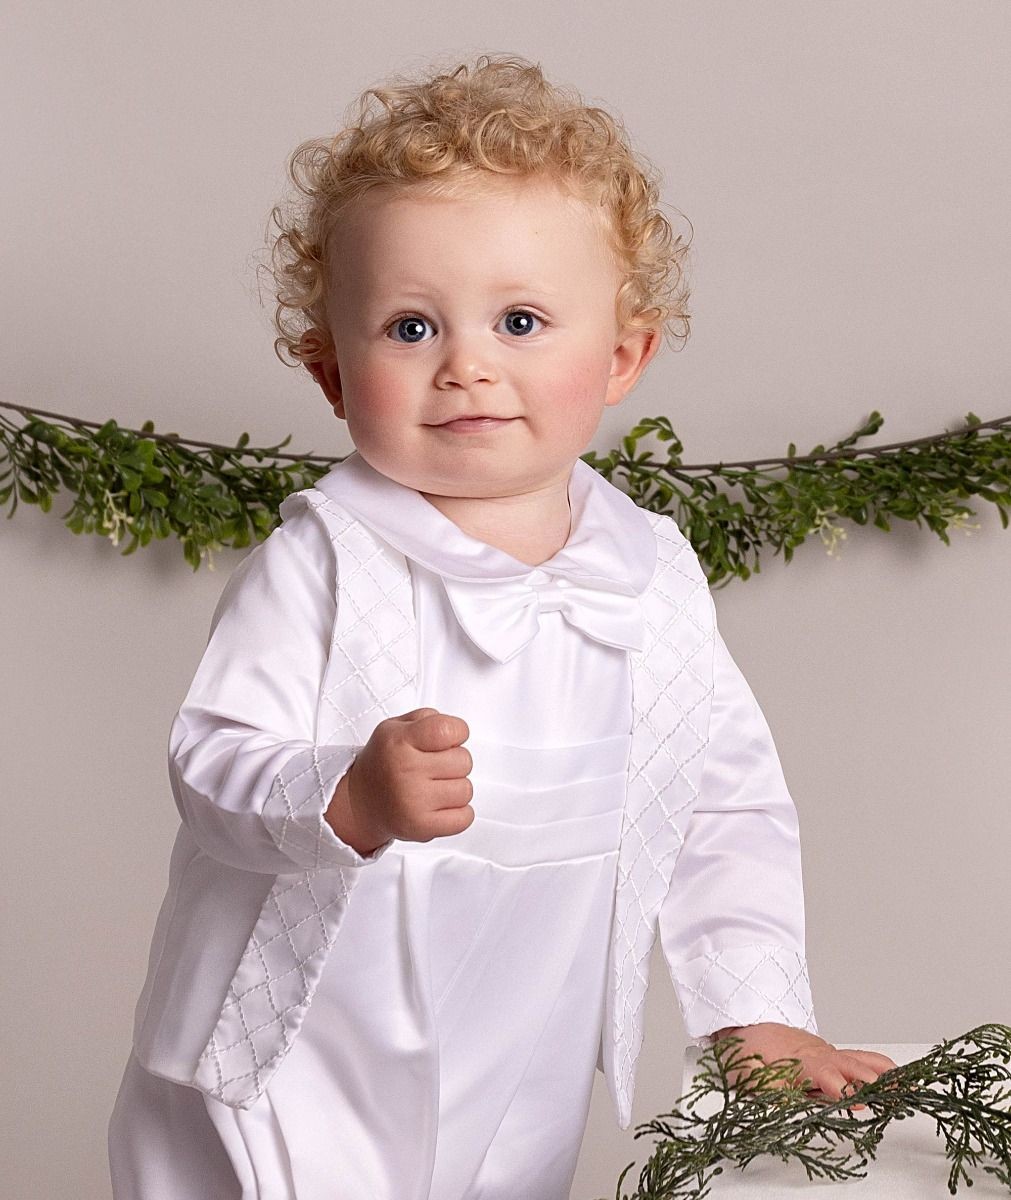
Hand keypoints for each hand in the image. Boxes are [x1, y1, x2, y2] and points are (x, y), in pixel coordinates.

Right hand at [338, 707, 474, 848]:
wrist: (359, 802)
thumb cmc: (384, 763)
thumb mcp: (394, 728)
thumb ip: (427, 718)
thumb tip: (456, 731)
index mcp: (399, 741)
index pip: (449, 730)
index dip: (458, 732)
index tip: (449, 739)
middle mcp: (405, 770)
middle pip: (464, 760)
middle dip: (454, 761)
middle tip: (432, 767)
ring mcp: (413, 801)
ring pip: (466, 790)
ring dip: (455, 788)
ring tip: (432, 787)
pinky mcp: (421, 827)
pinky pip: (464, 818)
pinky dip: (458, 813)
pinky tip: (439, 806)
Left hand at [711, 1022, 897, 1109]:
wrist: (744, 1023)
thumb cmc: (745, 1050)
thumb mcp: (746, 1072)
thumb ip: (768, 1087)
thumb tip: (784, 1104)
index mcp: (800, 1061)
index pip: (827, 1075)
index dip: (843, 1088)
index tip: (859, 1100)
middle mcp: (818, 1055)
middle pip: (851, 1065)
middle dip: (875, 1079)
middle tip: (900, 1092)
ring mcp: (826, 1053)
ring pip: (859, 1058)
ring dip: (884, 1070)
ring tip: (909, 1084)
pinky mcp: (829, 1055)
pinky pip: (857, 1057)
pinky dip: (879, 1065)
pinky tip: (896, 1075)